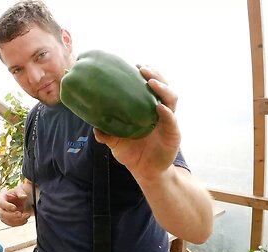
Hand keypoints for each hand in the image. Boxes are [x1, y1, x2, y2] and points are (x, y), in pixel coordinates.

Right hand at [0, 188, 30, 226]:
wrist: (21, 200)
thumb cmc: (18, 194)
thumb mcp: (20, 190)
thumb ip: (21, 192)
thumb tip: (24, 196)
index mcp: (1, 197)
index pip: (1, 203)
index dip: (8, 206)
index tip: (15, 208)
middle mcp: (0, 207)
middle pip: (2, 214)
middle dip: (12, 215)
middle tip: (20, 214)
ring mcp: (2, 214)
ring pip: (7, 220)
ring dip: (17, 220)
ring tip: (26, 216)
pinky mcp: (6, 220)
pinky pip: (11, 224)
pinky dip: (18, 223)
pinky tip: (25, 220)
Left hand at [94, 65, 180, 181]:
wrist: (144, 171)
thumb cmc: (131, 152)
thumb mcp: (115, 142)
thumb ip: (105, 134)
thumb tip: (93, 127)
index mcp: (146, 108)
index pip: (149, 86)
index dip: (146, 74)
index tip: (135, 65)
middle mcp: (160, 111)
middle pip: (163, 87)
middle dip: (155, 75)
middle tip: (142, 68)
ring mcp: (168, 121)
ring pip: (171, 99)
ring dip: (162, 89)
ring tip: (151, 82)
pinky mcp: (174, 134)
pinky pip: (172, 120)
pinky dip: (167, 113)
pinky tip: (159, 108)